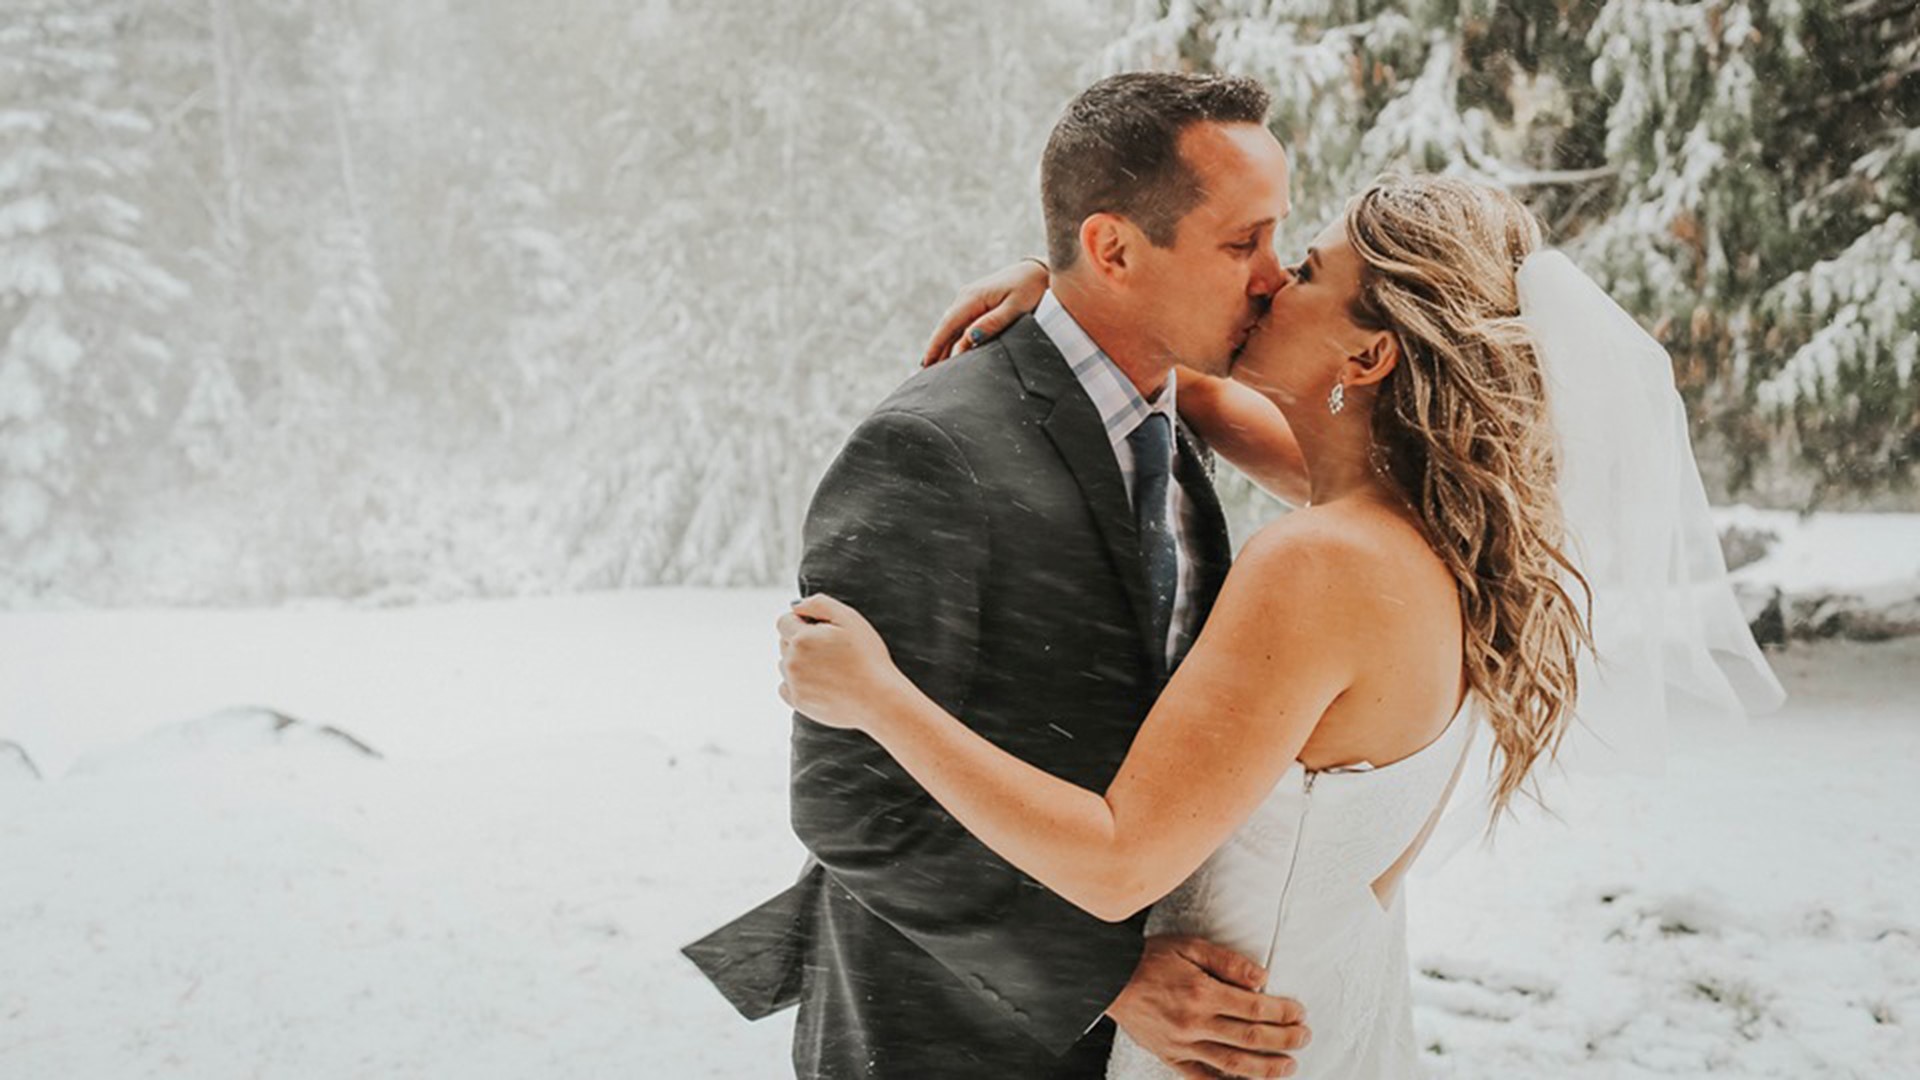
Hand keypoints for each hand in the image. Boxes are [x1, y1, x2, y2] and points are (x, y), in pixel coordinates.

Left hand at [776, 593, 912, 730]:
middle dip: (801, 641)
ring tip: (829, 668)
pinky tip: (820, 682)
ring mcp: (794, 684)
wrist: (878, 699)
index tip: (821, 630)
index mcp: (801, 639)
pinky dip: (797, 683)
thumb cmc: (868, 657)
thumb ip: (819, 604)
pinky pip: (785, 687)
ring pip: (786, 665)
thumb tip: (796, 606)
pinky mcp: (798, 702)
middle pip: (784, 643)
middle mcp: (792, 662)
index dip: (802, 622)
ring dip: (799, 662)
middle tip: (830, 650)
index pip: (783, 622)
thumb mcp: (849, 619)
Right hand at [920, 259, 1050, 365]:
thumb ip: (992, 323)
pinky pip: (959, 322)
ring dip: (942, 345)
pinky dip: (952, 337)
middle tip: (926, 374)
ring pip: (951, 326)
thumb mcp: (1015, 307)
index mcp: (973, 298)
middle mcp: (966, 296)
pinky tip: (950, 350)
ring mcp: (970, 298)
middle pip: (945, 327)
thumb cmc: (1030, 288)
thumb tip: (970, 339)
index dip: (935, 346)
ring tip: (935, 367)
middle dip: (935, 349)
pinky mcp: (976, 301)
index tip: (926, 364)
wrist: (1039, 270)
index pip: (948, 326)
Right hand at [1107, 935, 1309, 1078]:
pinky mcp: (1170, 1057)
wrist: (1109, 978)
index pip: (1254, 1008)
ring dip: (1265, 1068)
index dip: (1282, 1013)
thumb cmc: (1150, 958)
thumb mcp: (1190, 946)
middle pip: (1250, 1038)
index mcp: (1202, 993)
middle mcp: (1194, 1023)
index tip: (1299, 1012)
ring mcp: (1182, 1045)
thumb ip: (1228, 962)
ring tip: (1288, 1067)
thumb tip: (1262, 979)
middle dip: (1284, 1040)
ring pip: (1232, 1064)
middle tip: (1304, 1038)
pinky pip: (1202, 1079)